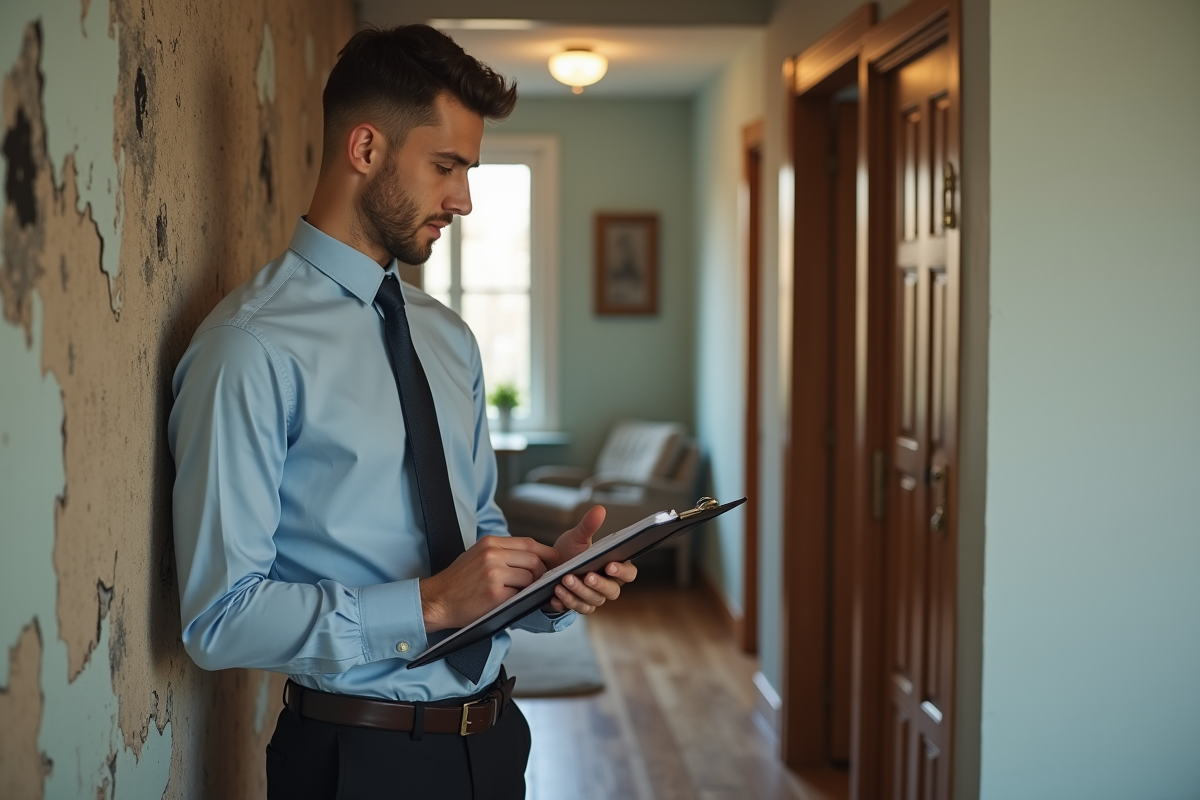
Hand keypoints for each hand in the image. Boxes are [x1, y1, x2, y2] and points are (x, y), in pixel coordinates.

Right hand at [420, 535, 560, 631]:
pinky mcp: (495, 593)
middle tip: (538, 584)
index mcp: (490, 542)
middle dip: (541, 573)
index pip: (530, 543)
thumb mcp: (478, 555)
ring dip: (530, 587)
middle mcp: (493, 554)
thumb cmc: (458, 581)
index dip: (547, 554)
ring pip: (530, 576)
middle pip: (534, 559)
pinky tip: (510, 601)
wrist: (436, 600)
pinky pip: (520, 594)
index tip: (554, 563)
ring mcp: (494, 573)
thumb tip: (534, 559)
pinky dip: (520, 599)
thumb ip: (503, 553)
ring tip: (519, 593)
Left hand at [547, 506, 637, 614]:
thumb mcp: (577, 537)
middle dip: (599, 584)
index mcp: (614, 567)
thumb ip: (588, 526)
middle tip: (587, 575)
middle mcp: (607, 586)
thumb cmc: (570, 552)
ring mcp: (593, 598)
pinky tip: (555, 593)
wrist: (549, 568)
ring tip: (565, 580)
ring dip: (579, 591)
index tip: (610, 565)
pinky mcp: (578, 606)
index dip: (622, 571)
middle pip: (612, 591)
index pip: (628, 573)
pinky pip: (576, 608)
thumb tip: (599, 510)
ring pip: (593, 600)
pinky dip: (566, 601)